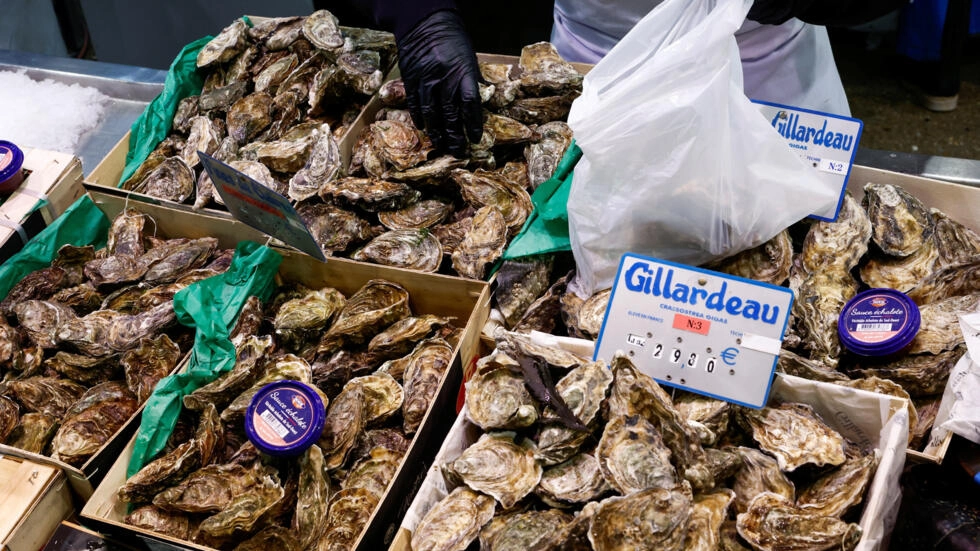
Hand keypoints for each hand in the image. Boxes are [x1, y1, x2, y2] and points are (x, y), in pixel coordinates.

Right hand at [396, 9, 482, 156]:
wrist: (425, 22)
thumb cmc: (452, 41)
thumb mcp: (469, 58)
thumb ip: (471, 82)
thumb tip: (477, 106)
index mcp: (463, 71)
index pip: (470, 103)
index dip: (473, 123)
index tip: (475, 139)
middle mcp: (444, 77)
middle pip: (450, 113)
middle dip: (454, 135)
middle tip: (457, 151)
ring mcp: (425, 79)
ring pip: (431, 113)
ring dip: (437, 132)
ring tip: (441, 145)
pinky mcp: (411, 79)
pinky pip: (415, 103)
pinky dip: (419, 117)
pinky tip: (423, 128)